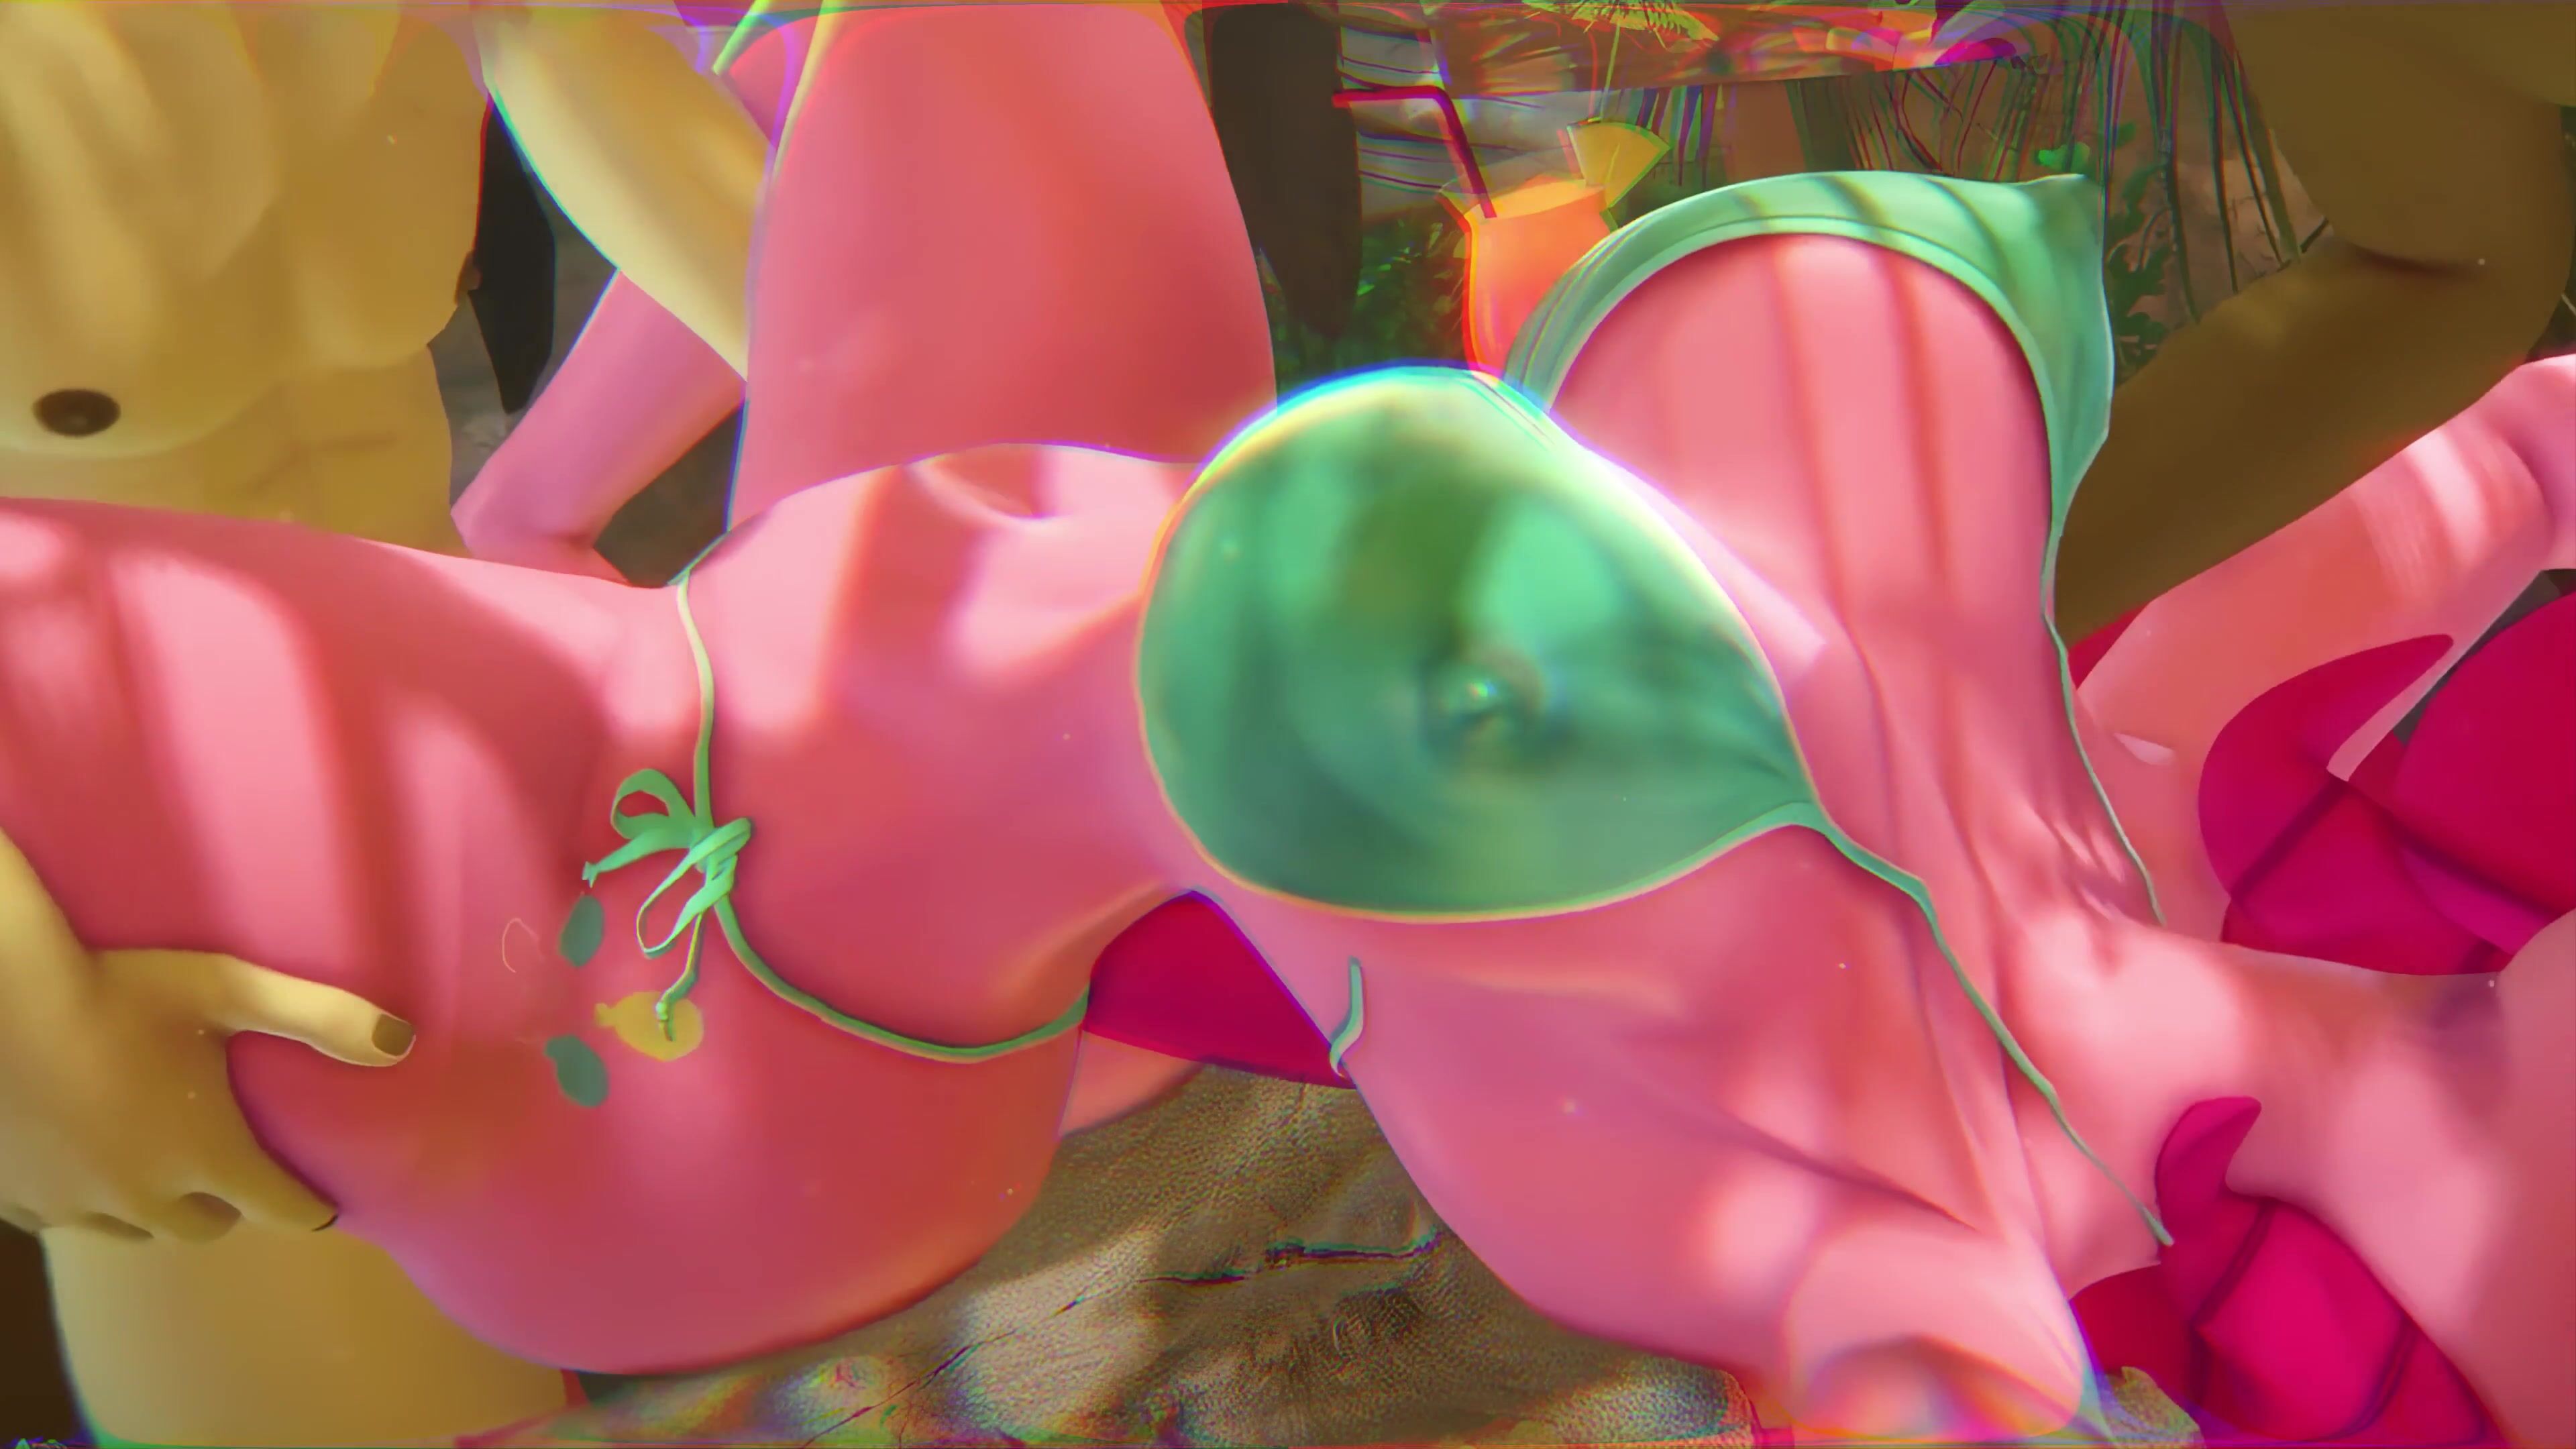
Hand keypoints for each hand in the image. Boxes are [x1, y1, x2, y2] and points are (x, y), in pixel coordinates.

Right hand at [0, 832, 412, 1243]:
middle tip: (239, 1171)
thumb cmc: (119, 988)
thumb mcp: (231, 990)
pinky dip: (93, 1198)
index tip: (324, 1208)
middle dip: (232, 1204)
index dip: (309, 1208)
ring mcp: (75, 1204)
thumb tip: (402, 1042)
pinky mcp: (19, 1202)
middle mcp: (143, 1196)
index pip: (280, 1210)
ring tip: (168, 1165)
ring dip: (161, 1204)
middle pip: (208, 1226)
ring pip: (138, 1229)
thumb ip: (322, 1017)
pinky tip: (92, 1161)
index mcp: (205, 1157)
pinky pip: (73, 1218)